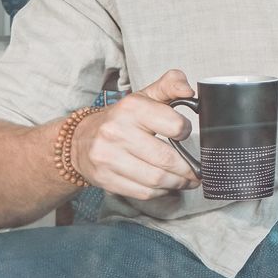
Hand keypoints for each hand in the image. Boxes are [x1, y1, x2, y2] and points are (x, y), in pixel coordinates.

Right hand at [71, 70, 201, 199]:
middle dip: (188, 169)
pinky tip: (165, 185)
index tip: (186, 135)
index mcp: (131, 108)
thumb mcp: (144, 96)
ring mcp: (108, 157)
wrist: (80, 140)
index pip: (175, 125)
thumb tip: (189, 90)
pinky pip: (143, 192)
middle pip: (167, 159)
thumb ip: (170, 85)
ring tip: (186, 181)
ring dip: (178, 183)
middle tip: (197, 171)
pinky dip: (160, 191)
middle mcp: (117, 132)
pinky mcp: (105, 178)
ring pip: (157, 179)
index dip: (186, 132)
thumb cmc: (121, 118)